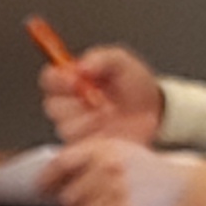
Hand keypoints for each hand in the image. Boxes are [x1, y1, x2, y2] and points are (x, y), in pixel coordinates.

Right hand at [39, 44, 167, 147]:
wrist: (155, 110)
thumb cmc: (134, 84)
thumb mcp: (121, 61)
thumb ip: (101, 58)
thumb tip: (81, 66)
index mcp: (72, 80)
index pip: (49, 79)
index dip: (58, 80)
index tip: (75, 79)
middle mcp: (69, 104)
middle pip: (53, 106)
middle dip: (77, 103)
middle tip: (99, 99)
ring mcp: (77, 128)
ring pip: (65, 127)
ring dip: (89, 120)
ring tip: (110, 114)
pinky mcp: (86, 147)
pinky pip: (79, 145)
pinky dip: (96, 136)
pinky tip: (110, 129)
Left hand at [46, 137, 205, 205]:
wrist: (189, 189)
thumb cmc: (152, 171)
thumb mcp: (122, 151)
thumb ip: (88, 158)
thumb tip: (49, 177)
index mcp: (106, 149)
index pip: (62, 163)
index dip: (46, 178)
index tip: (39, 187)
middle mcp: (110, 171)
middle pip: (69, 195)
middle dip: (73, 201)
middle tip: (88, 199)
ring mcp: (118, 196)